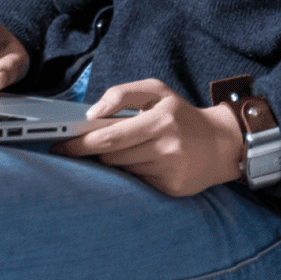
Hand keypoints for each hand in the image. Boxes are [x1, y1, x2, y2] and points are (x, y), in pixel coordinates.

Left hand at [53, 79, 244, 197]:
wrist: (221, 144)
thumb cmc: (181, 115)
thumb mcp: (157, 91)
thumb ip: (122, 94)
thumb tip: (92, 114)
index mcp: (161, 119)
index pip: (110, 135)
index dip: (81, 142)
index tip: (59, 144)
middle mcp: (167, 145)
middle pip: (111, 155)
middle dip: (89, 153)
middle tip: (69, 150)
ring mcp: (170, 169)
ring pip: (122, 169)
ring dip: (114, 161)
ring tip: (122, 150)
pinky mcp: (172, 187)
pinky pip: (137, 182)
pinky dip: (132, 172)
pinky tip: (142, 162)